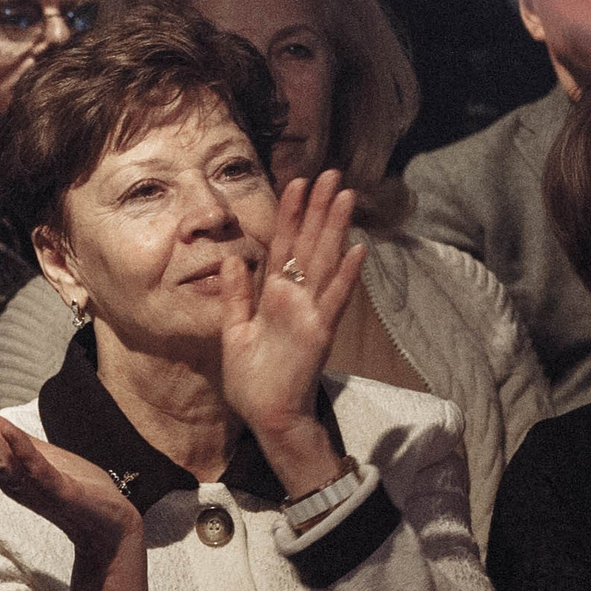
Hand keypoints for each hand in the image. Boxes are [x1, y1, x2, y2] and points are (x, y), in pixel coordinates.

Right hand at [0, 384, 139, 559]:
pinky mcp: (61, 493)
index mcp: (7, 469)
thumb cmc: (72, 488)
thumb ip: (7, 443)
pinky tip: (10, 433)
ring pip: (0, 459)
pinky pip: (38, 472)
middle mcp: (14, 478)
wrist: (108, 525)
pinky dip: (23, 453)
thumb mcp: (34, 457)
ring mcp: (35, 486)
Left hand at [218, 174, 363, 493]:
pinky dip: (347, 276)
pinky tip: (358, 250)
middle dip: (319, 209)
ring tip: (346, 197)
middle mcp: (297, 298)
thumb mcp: (234, 331)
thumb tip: (232, 258)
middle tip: (331, 174)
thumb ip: (236, 295)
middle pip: (309, 244)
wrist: (267, 416)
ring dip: (336, 230)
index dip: (290, 213)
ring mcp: (311, 313)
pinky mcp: (319, 334)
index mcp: (275, 295)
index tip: (296, 182)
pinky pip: (334, 300)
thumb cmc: (252, 379)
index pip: (284, 245)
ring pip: (325, 263)